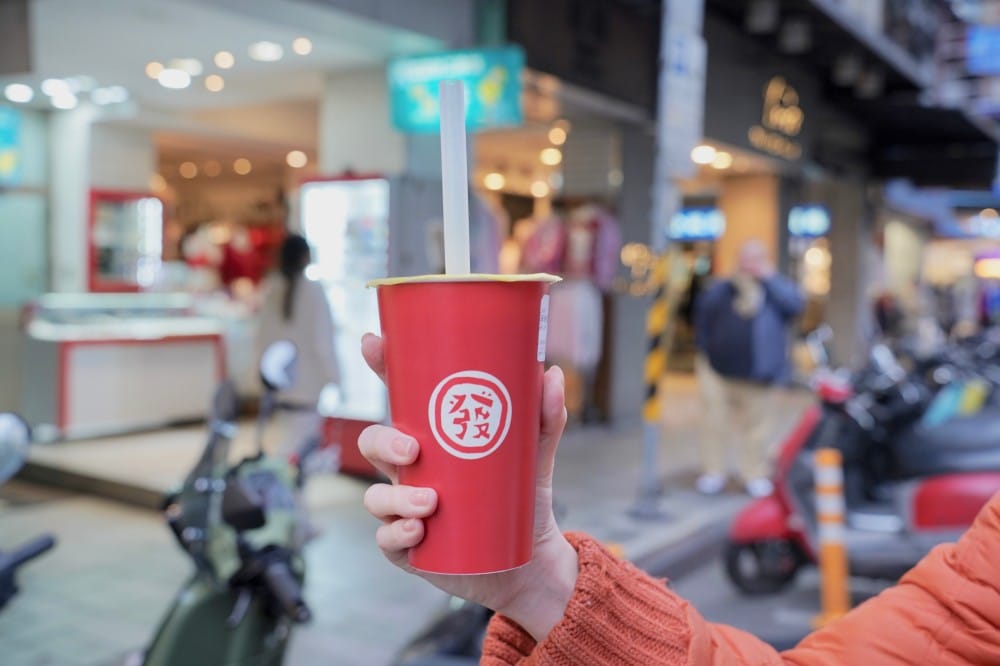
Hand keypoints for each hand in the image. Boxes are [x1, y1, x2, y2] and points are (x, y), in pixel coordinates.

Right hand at [359, 333, 578, 641]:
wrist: (529, 563)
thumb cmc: (522, 501)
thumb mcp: (535, 457)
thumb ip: (544, 419)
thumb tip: (551, 374)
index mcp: (432, 439)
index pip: (398, 399)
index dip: (380, 369)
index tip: (373, 344)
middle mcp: (411, 472)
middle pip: (374, 444)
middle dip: (383, 442)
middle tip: (412, 449)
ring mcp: (405, 509)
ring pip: (376, 496)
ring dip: (396, 497)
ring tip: (431, 503)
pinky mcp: (410, 548)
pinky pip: (386, 541)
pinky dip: (397, 535)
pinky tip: (418, 531)